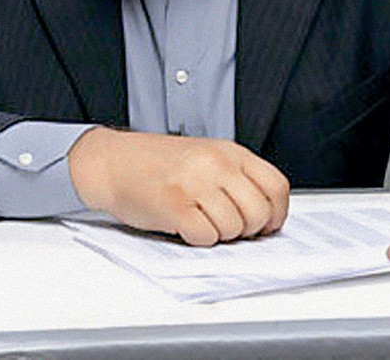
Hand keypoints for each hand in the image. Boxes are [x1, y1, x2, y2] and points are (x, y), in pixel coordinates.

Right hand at [68, 127, 289, 245]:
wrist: (112, 162)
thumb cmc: (155, 162)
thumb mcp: (204, 155)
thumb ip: (235, 176)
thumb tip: (264, 212)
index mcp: (228, 151)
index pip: (276, 186)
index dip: (277, 213)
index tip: (267, 224)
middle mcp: (215, 163)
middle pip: (259, 212)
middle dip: (248, 230)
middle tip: (230, 228)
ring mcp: (195, 183)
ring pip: (234, 228)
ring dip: (220, 235)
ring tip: (201, 222)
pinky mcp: (174, 205)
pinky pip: (206, 237)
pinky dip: (199, 239)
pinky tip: (185, 226)